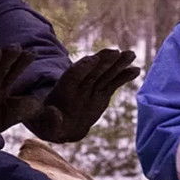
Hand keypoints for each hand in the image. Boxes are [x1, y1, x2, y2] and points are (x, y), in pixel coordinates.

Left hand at [24, 49, 139, 142]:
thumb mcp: (43, 124)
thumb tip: (54, 114)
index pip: (72, 75)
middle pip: (92, 70)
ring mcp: (92, 88)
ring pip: (106, 73)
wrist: (62, 126)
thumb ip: (49, 119)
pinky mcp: (102, 93)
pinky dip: (124, 76)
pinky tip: (136, 70)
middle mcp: (79, 85)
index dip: (82, 67)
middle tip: (115, 52)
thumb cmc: (48, 125)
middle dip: (103, 61)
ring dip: (118, 63)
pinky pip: (114, 83)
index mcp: (63, 89)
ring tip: (131, 54)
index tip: (92, 59)